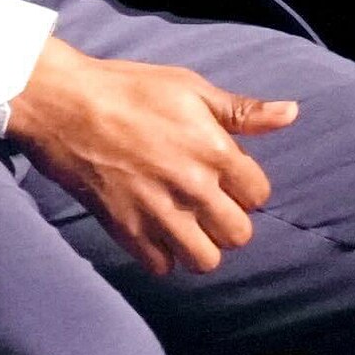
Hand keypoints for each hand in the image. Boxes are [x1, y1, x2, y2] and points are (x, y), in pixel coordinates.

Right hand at [0, 39, 296, 275]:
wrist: (63, 103)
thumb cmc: (127, 89)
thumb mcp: (189, 87)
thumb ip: (242, 111)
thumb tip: (291, 113)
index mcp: (215, 150)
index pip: (259, 195)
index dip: (245, 188)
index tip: (224, 179)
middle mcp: (193, 187)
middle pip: (237, 235)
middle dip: (227, 223)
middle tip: (206, 207)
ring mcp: (158, 211)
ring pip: (204, 260)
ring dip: (199, 248)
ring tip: (184, 228)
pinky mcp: (125, 228)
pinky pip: (160, 267)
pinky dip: (160, 256)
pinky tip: (153, 233)